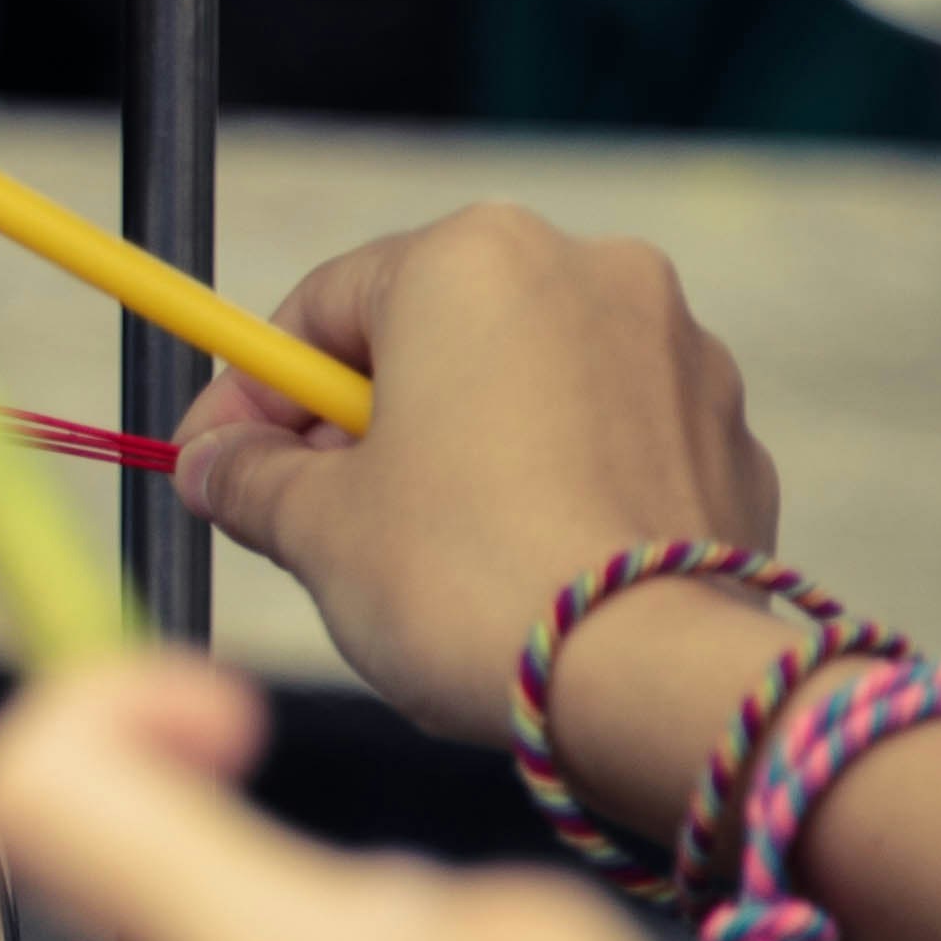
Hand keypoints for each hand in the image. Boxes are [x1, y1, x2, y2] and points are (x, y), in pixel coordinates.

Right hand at [170, 207, 780, 749]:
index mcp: (475, 259)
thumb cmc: (466, 580)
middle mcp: (590, 271)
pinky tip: (523, 572)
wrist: (651, 681)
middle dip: (366, 426)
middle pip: (434, 339)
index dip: (253, 395)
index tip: (213, 464)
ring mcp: (678, 351)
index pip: (322, 308)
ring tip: (427, 562)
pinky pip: (611, 446)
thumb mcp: (318, 528)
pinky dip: (558, 490)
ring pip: (529, 390)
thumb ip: (250, 476)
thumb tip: (212, 464)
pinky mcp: (729, 437)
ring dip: (466, 456)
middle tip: (313, 519)